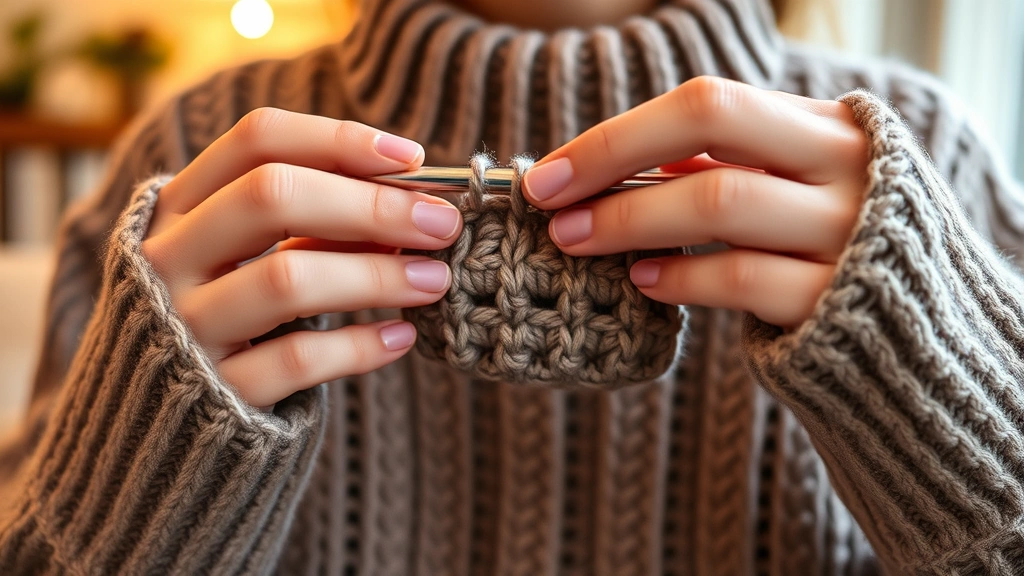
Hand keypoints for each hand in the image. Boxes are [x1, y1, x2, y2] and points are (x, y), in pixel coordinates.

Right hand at [142, 108, 462, 407]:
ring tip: (435, 280)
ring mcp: (184, 327)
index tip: (413, 158)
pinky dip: (358, 346)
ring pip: (286, 279)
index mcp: (180, 206)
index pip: (257, 140)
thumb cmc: (230, 317)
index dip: (339, 139)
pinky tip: (401, 337)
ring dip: (375, 274)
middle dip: (371, 205)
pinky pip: (295, 360)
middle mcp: (169, 257)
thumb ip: (311, 220)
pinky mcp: (213, 393)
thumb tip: (415, 193)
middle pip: (270, 196)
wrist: (163, 425)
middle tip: (443, 223)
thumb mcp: (249, 257)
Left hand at [523, 77, 869, 328]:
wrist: (924, 341)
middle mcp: (846, 165)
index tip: (550, 171)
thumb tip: (608, 170)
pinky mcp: (841, 303)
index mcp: (830, 127)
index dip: (619, 133)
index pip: (708, 102)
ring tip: (576, 242)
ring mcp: (850, 232)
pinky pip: (742, 277)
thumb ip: (728, 173)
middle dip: (614, 158)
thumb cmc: (833, 255)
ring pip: (720, 200)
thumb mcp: (795, 196)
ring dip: (630, 220)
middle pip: (713, 122)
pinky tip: (642, 281)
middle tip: (548, 204)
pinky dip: (680, 277)